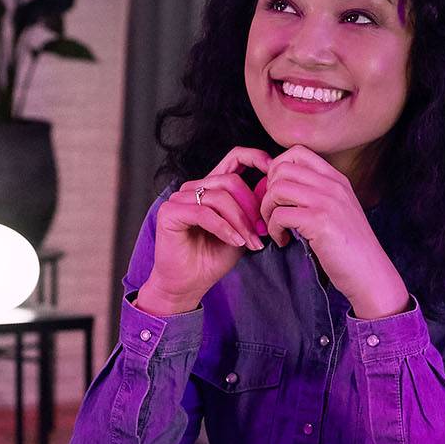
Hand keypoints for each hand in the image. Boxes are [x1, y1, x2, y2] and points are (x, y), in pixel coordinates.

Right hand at [134, 148, 273, 315]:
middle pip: (231, 181)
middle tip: (261, 232)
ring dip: (240, 221)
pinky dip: (224, 228)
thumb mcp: (241, 232)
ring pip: (220, 197)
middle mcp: (193, 188)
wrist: (188, 285)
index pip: (234, 158)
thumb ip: (252, 212)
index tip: (274, 170)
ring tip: (250, 242)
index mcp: (210, 187)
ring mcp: (179, 198)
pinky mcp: (170, 212)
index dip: (255, 158)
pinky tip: (235, 242)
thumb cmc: (212, 259)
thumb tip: (272, 192)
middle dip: (251, 207)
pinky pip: (205, 213)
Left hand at [256, 148, 411, 319]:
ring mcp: (327, 201)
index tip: (277, 193)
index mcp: (336, 179)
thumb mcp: (339, 210)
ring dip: (267, 210)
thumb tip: (282, 187)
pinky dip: (273, 229)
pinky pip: (279, 215)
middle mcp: (332, 185)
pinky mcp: (319, 222)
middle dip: (267, 190)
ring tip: (276, 227)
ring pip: (277, 189)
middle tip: (272, 212)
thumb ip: (318, 194)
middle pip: (282, 168)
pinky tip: (283, 240)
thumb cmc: (350, 248)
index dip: (277, 169)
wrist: (370, 273)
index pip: (297, 152)